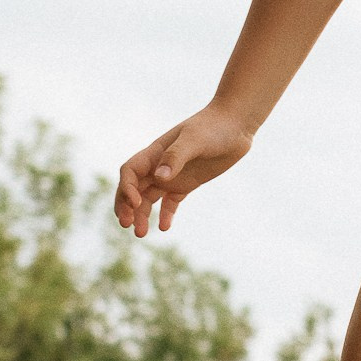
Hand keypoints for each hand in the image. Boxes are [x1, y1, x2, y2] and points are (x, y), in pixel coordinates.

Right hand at [113, 99, 254, 236]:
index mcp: (155, 153)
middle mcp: (158, 166)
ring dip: (142, 215)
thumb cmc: (213, 127)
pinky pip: (170, 202)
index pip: (130, 172)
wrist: (235, 126)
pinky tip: (164, 227)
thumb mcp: (194, 140)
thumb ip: (176, 157)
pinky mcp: (187, 184)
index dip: (127, 189)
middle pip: (134, 188)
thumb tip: (159, 177)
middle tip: (126, 225)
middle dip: (126, 206)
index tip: (136, 204)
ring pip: (149, 198)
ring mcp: (172, 176)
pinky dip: (165, 214)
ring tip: (141, 234)